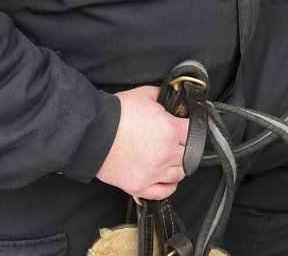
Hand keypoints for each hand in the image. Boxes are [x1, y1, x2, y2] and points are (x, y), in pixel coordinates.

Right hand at [95, 85, 190, 199]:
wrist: (93, 132)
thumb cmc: (117, 113)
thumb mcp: (145, 94)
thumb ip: (163, 96)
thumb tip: (173, 96)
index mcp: (171, 130)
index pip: (194, 132)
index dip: (191, 127)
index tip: (186, 127)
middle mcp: (166, 154)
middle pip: (189, 154)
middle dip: (185, 146)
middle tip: (177, 141)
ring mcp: (153, 172)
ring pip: (179, 174)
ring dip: (179, 166)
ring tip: (173, 159)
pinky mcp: (139, 186)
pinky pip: (163, 192)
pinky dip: (169, 187)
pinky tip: (169, 180)